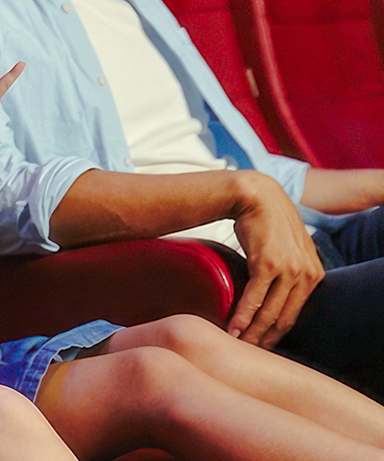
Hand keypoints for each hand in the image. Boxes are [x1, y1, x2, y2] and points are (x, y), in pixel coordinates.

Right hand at [228, 172, 325, 347]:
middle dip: (266, 339)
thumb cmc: (268, 221)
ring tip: (239, 346)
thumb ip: (290, 270)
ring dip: (253, 333)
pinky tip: (234, 329)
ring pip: (270, 312)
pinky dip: (244, 316)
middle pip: (284, 318)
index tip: (262, 346)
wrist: (256, 195)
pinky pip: (255, 297)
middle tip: (249, 354)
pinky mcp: (268, 263)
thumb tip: (275, 291)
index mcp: (314, 274)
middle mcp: (306, 274)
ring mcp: (288, 270)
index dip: (278, 334)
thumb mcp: (290, 248)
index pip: (295, 313)